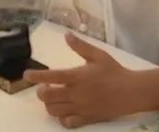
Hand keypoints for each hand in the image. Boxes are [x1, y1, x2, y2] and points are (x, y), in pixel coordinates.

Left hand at [23, 33, 139, 128]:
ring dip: (49, 104)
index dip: (36, 76)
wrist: (132, 92)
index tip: (26, 75)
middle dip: (41, 92)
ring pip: (54, 111)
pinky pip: (67, 123)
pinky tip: (64, 110)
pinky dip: (61, 118)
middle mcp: (76, 94)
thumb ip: (80, 46)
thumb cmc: (114, 72)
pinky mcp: (87, 118)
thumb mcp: (98, 55)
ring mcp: (81, 108)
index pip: (51, 76)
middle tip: (44, 86)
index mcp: (77, 77)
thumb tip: (66, 35)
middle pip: (48, 97)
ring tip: (53, 97)